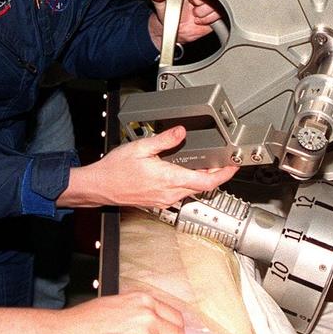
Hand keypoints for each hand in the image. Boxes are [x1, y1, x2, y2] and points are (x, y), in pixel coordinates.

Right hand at [60, 126, 238, 208]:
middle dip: (216, 175)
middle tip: (223, 162)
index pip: (205, 181)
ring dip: (201, 179)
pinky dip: (188, 183)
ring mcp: (164, 200)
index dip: (223, 174)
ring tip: (206, 165)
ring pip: (192, 190)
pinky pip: (180, 194)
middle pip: (202, 187)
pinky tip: (185, 173)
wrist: (99, 187)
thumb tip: (180, 132)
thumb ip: (164, 140)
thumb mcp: (140, 147)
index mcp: (168, 178)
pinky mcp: (159, 202)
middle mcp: (169, 193)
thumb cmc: (114, 170)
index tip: (233, 166)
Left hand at [147, 0, 220, 47]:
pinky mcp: (215, 13)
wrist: (172, 30)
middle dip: (203, 4)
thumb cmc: (166, 12)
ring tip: (195, 14)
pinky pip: (220, 14)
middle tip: (192, 7)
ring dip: (205, 13)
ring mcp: (210, 2)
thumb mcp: (158, 1)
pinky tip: (200, 20)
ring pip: (218, 4)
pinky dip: (209, 19)